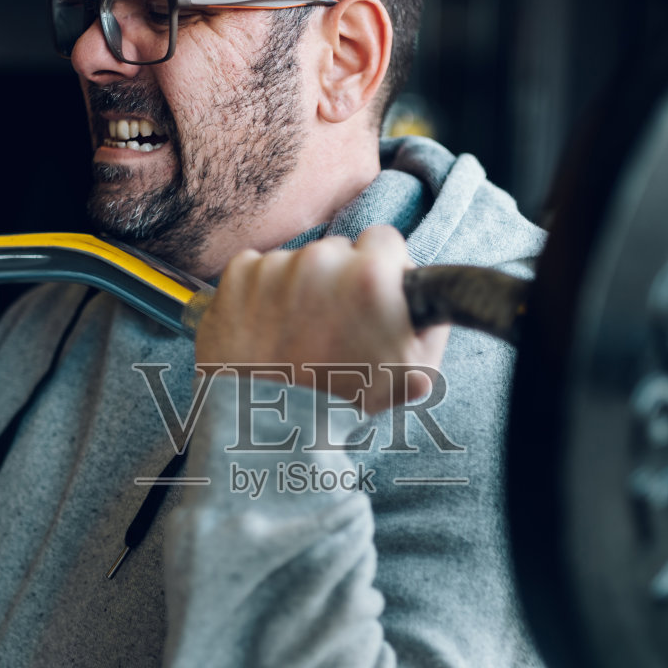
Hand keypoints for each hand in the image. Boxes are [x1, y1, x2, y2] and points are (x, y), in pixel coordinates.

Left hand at [195, 225, 450, 413]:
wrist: (268, 428)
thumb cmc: (344, 404)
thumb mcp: (414, 373)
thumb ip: (430, 321)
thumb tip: (421, 289)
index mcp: (370, 276)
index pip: (384, 239)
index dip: (381, 269)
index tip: (371, 295)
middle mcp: (321, 260)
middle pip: (338, 251)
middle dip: (338, 281)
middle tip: (332, 327)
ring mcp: (274, 266)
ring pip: (295, 262)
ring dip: (298, 289)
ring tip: (294, 336)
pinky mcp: (237, 276)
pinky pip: (256, 269)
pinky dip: (260, 294)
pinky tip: (266, 331)